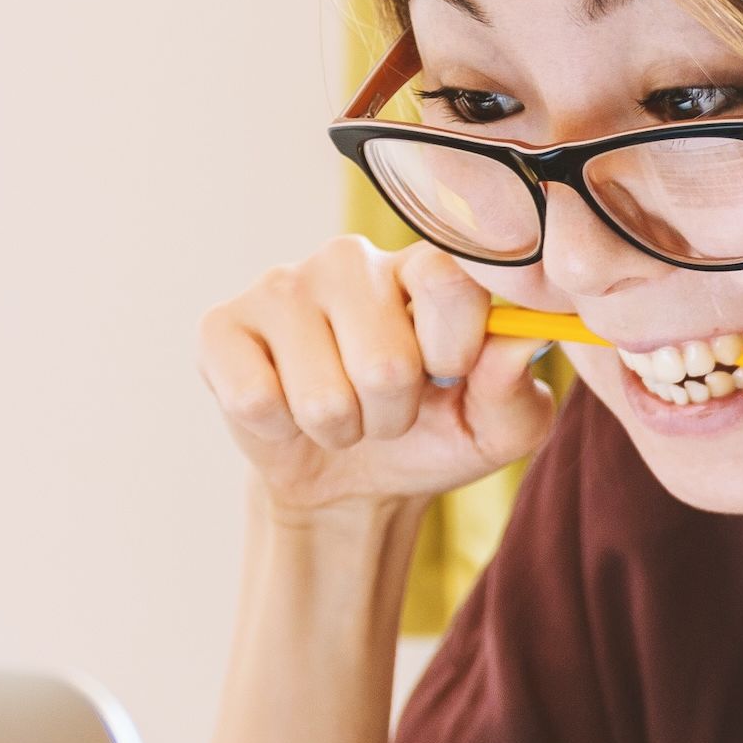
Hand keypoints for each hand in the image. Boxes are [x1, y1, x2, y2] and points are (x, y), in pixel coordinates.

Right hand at [196, 236, 556, 522]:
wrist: (352, 481)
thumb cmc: (433, 436)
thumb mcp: (496, 428)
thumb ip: (516, 388)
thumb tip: (521, 340)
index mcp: (424, 268)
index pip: (448, 280)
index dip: (454, 348)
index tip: (450, 375)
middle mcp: (351, 261)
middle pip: (385, 361)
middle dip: (394, 414)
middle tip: (388, 410)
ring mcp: (281, 286)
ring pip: (323, 395)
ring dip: (342, 429)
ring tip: (343, 414)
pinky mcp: (221, 326)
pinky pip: (256, 400)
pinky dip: (282, 430)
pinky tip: (286, 409)